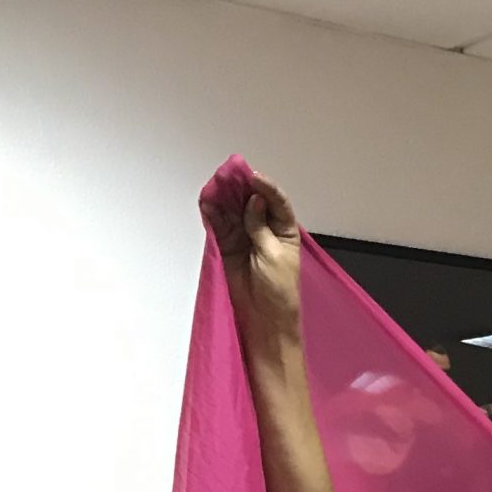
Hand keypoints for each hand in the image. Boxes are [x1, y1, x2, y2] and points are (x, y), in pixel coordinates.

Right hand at [199, 167, 302, 332]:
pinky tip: (207, 202)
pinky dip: (212, 214)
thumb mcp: (273, 254)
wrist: (264, 317)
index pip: (276, 202)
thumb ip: (260, 226)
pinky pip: (218, 225)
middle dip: (240, 187)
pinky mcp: (227, 245)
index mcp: (284, 230)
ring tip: (214, 185)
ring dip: (223, 197)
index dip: (266, 188)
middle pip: (251, 201)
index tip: (253, 177)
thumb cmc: (278, 288)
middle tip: (228, 174)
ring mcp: (244, 235)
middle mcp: (264, 228)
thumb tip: (254, 200)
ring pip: (232, 210)